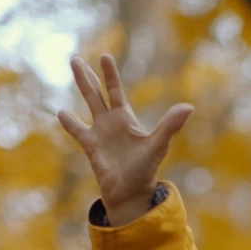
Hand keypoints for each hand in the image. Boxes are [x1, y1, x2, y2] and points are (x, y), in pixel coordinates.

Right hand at [58, 55, 192, 226]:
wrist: (131, 193)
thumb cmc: (145, 169)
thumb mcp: (158, 144)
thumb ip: (170, 125)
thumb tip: (189, 107)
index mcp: (126, 119)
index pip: (116, 91)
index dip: (110, 75)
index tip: (105, 57)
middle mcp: (111, 122)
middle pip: (97, 94)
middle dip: (88, 77)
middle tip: (76, 59)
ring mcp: (99, 133)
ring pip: (87, 105)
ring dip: (80, 88)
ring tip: (70, 73)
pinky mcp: (91, 147)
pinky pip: (78, 131)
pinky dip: (70, 123)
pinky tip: (61, 112)